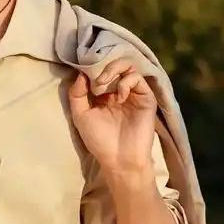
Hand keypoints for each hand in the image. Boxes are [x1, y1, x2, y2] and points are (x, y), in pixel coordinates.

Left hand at [67, 58, 156, 175]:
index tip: (83, 70)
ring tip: (103, 83)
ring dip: (113, 70)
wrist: (119, 159)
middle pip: (114, 64)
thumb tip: (80, 72)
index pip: (99, 70)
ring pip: (127, 67)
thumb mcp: (80, 115)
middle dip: (102, 66)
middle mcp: (118, 91)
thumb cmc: (99, 140)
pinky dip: (126, 81)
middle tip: (96, 80)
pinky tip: (120, 95)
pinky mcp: (146, 98)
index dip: (91, 66)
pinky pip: (137, 79)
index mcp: (103, 94)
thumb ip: (77, 93)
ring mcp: (133, 94)